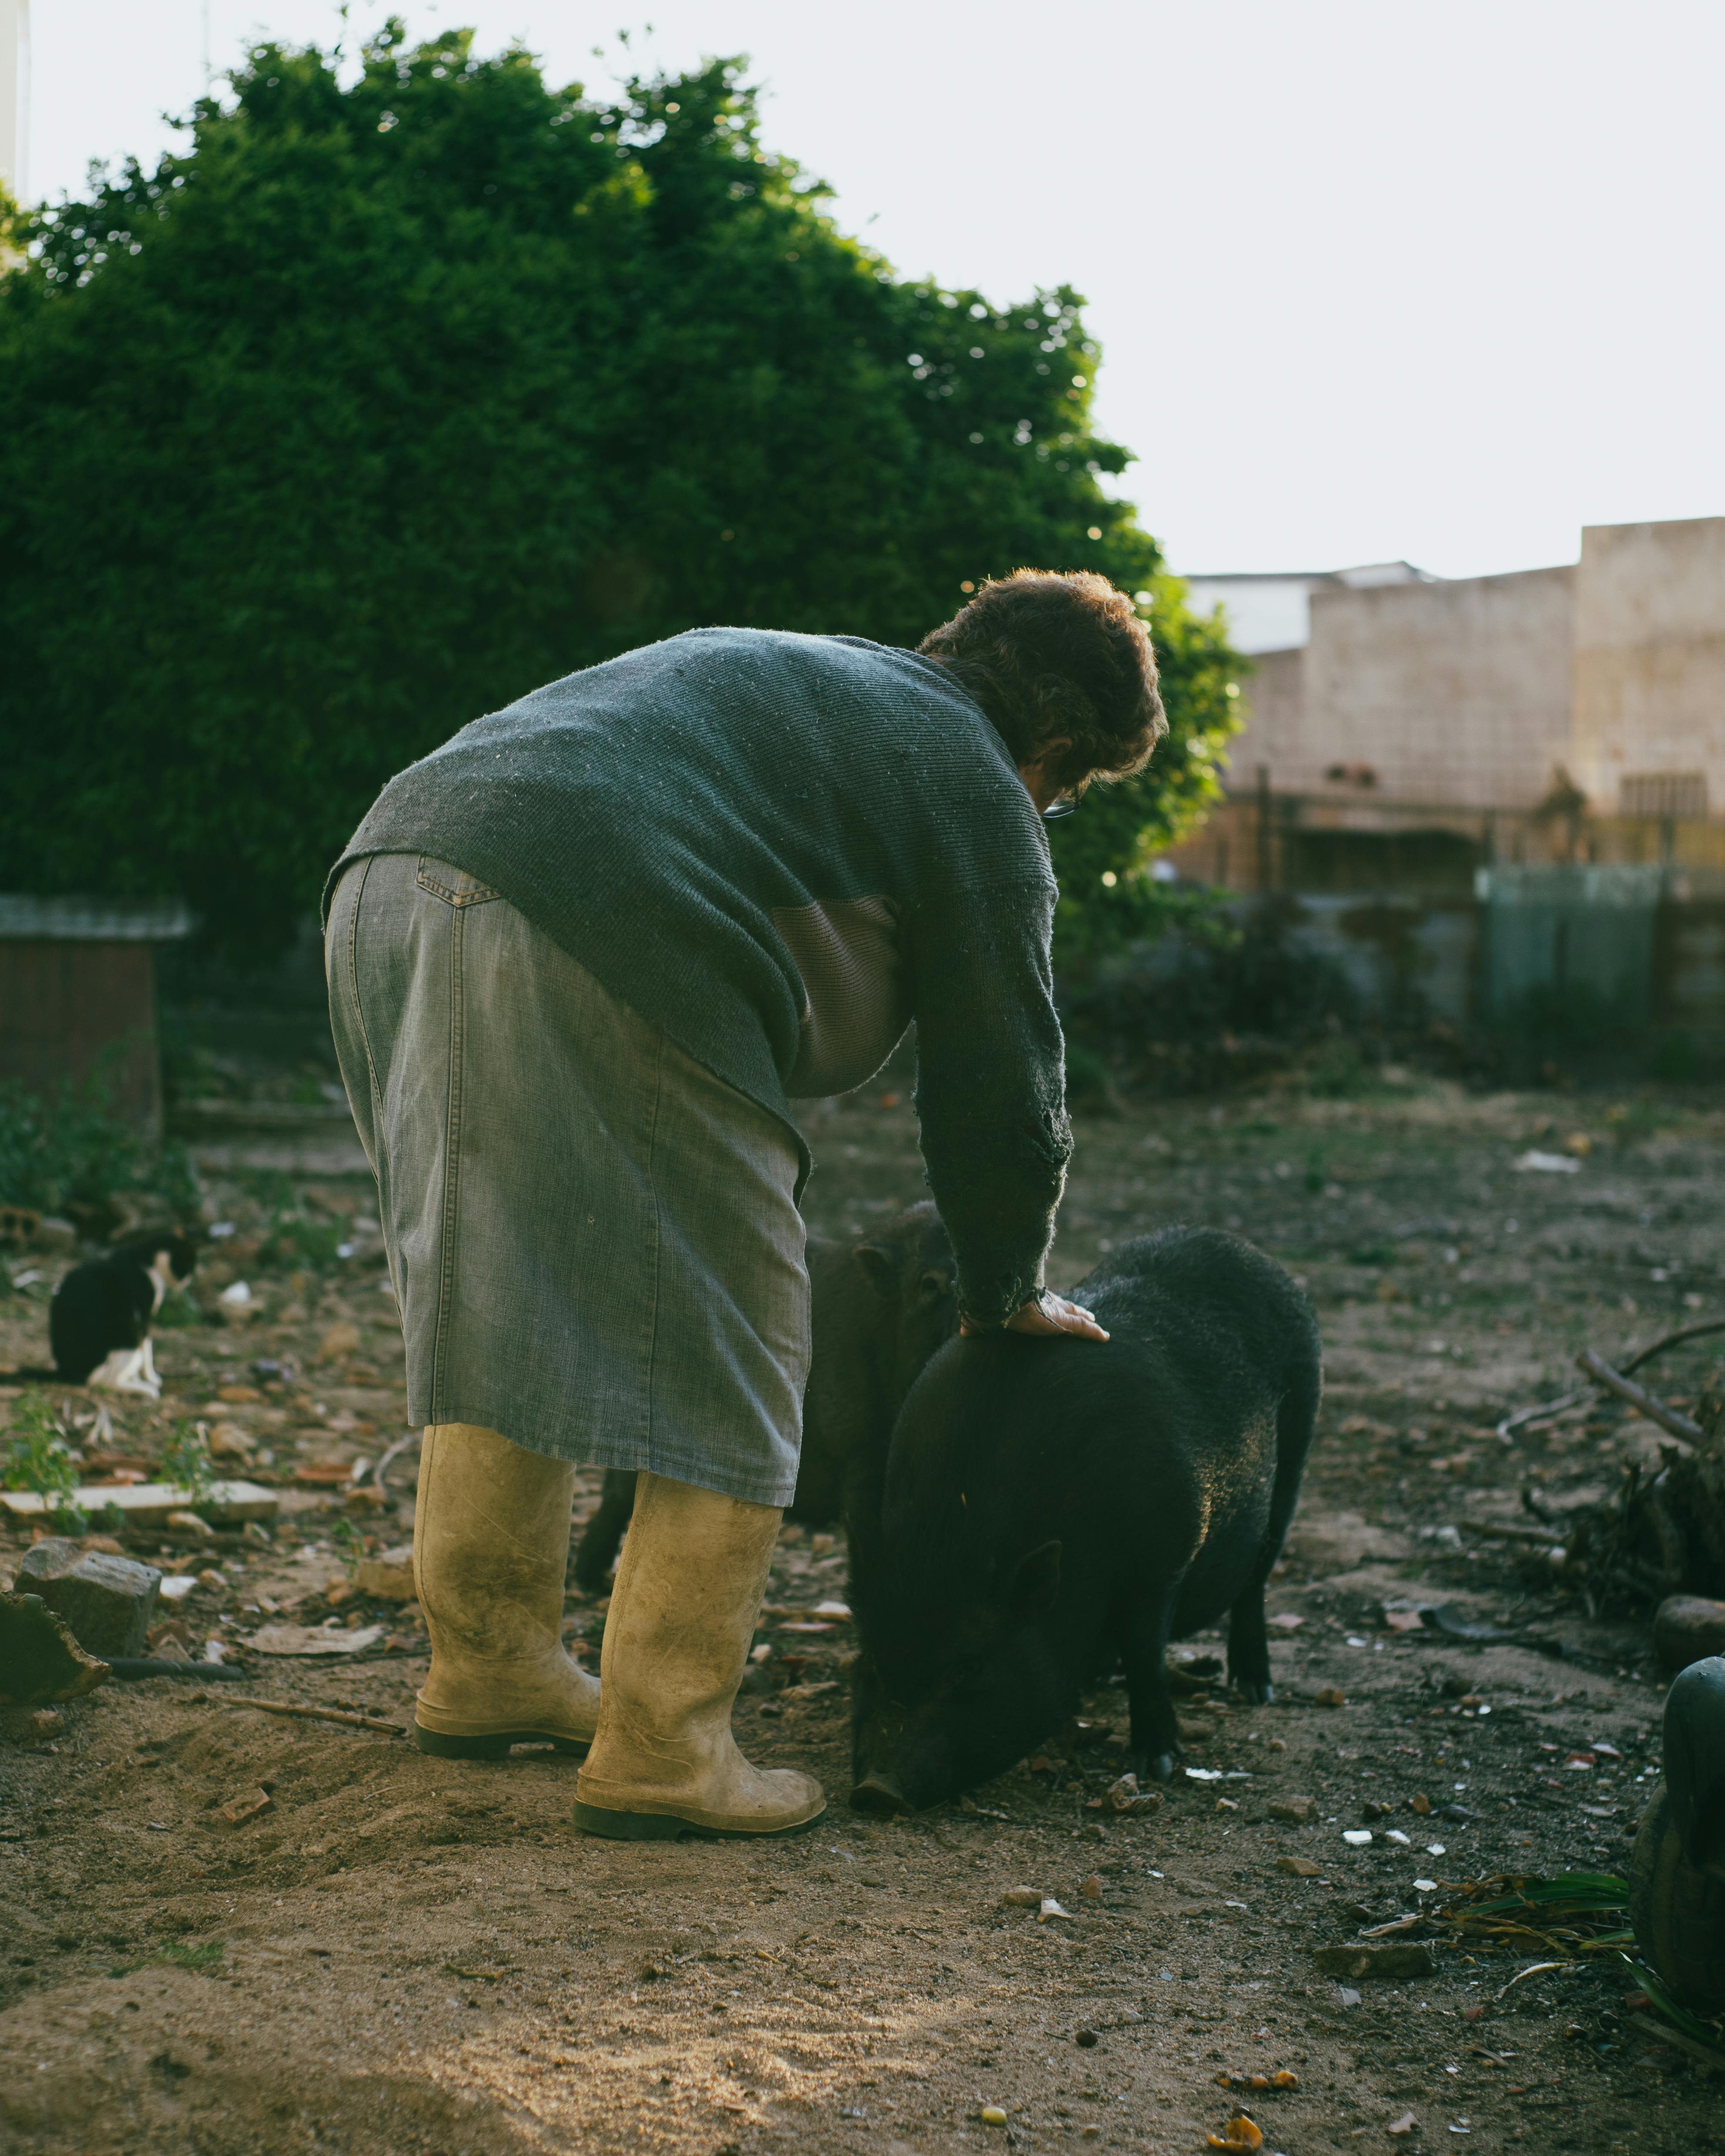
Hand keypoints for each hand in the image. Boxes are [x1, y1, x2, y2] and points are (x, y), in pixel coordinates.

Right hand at [962, 1291, 1108, 1340]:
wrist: (999, 1298)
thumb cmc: (989, 1304)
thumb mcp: (981, 1315)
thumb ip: (975, 1323)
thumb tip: (963, 1332)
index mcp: (1027, 1304)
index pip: (1044, 1304)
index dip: (1054, 1306)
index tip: (1062, 1309)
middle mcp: (1043, 1305)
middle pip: (1064, 1308)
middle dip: (1075, 1311)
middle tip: (1087, 1315)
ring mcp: (1054, 1312)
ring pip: (1076, 1317)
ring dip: (1087, 1321)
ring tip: (1098, 1327)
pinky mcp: (1062, 1321)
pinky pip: (1082, 1329)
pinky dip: (1093, 1333)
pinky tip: (1105, 1337)